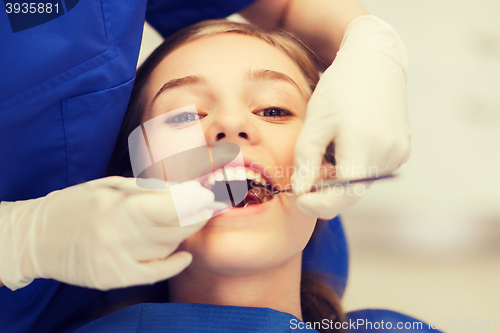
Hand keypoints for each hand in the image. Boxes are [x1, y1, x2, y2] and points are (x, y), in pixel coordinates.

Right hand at [0, 177, 214, 290]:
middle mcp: (119, 234)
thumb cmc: (76, 204)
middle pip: (175, 229)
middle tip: (209, 208)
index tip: (210, 196)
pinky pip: (155, 274)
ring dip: (182, 234)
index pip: (172, 207)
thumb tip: (185, 192)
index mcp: (118, 206)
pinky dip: (174, 264)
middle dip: (197, 217)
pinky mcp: (112, 277)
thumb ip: (148, 190)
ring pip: (167, 248)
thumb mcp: (109, 186)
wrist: (36, 236)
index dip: (196, 202)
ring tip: (185, 222)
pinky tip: (183, 255)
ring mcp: (116, 259)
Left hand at [292, 15, 410, 218]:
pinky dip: (354, 167)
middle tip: (305, 174)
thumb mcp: (314, 124)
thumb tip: (300, 192)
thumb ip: (306, 162)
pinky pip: (372, 170)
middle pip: (351, 193)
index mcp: (364, 147)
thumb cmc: (339, 89)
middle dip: (324, 190)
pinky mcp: (402, 150)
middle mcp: (388, 155)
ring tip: (330, 147)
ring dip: (339, 178)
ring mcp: (399, 153)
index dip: (315, 205)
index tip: (296, 198)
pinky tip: (347, 142)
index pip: (341, 198)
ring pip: (360, 184)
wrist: (375, 61)